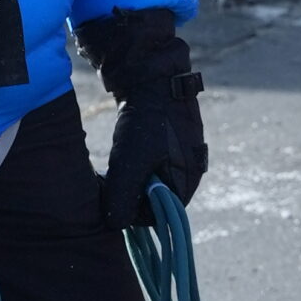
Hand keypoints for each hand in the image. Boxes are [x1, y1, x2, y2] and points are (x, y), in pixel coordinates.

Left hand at [77, 8, 207, 223]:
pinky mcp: (171, 141)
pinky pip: (151, 164)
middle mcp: (190, 171)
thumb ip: (123, 197)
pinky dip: (135, 163)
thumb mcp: (131, 162)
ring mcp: (182, 155)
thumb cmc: (146, 121)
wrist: (152, 75)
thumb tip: (115, 225)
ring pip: (151, 181)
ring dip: (131, 177)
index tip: (112, 197)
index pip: (160, 215)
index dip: (133, 212)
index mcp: (187, 180)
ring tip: (116, 163)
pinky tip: (123, 150)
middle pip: (156, 199)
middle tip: (110, 180)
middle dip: (132, 193)